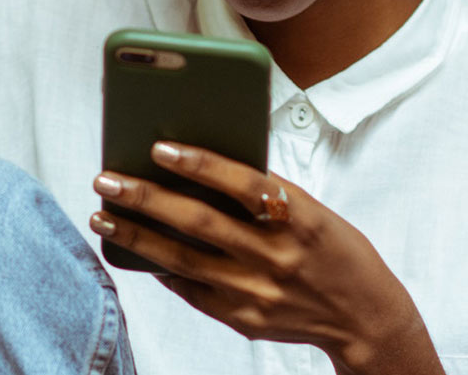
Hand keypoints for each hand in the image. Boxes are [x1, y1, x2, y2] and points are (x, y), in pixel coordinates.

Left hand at [90, 142, 444, 374]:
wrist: (365, 317)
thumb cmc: (335, 250)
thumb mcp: (314, 212)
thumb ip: (265, 193)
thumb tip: (199, 167)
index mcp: (301, 219)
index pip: (244, 184)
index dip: (200, 164)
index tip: (159, 147)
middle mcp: (277, 256)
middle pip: (200, 223)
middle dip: (146, 198)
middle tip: (106, 179)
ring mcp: (257, 293)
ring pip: (183, 259)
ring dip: (136, 236)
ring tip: (103, 216)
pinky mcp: (243, 319)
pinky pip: (190, 290)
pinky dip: (160, 268)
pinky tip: (133, 250)